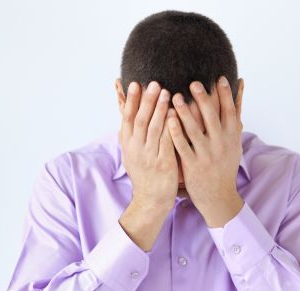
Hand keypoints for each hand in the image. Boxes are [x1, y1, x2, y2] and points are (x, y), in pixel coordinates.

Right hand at [118, 80, 178, 210]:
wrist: (150, 199)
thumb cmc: (145, 172)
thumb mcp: (131, 150)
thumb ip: (131, 130)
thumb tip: (123, 107)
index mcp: (128, 143)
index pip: (127, 117)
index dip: (131, 100)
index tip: (135, 82)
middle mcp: (136, 148)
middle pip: (140, 120)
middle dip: (146, 100)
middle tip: (153, 83)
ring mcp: (149, 156)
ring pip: (153, 129)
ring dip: (159, 110)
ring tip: (166, 93)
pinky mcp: (163, 164)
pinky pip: (167, 143)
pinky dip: (171, 128)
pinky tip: (176, 116)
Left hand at [167, 76, 245, 227]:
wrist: (219, 196)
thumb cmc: (225, 164)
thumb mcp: (235, 141)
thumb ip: (235, 113)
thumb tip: (240, 84)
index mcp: (232, 137)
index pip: (230, 112)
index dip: (225, 95)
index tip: (219, 78)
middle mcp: (220, 145)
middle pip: (212, 118)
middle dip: (203, 99)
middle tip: (193, 82)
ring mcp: (206, 155)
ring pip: (194, 130)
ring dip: (184, 112)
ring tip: (174, 96)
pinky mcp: (192, 165)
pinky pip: (182, 146)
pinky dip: (175, 132)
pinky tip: (168, 119)